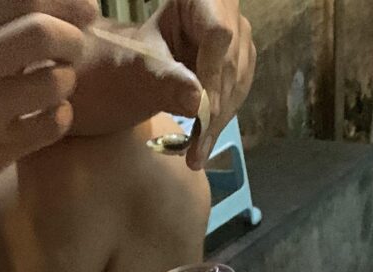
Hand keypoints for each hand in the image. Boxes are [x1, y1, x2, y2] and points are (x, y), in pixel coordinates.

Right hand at [0, 0, 95, 206]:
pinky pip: (50, 126)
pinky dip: (62, 116)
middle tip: (77, 46)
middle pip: (42, 33)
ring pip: (53, 82)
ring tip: (60, 82)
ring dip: (67, 79)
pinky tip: (55, 113)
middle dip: (73, 38)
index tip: (86, 10)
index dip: (66, 0)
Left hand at [77, 0, 253, 165]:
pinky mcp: (240, 62)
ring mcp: (237, 36)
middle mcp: (225, 11)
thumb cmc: (132, 59)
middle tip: (196, 150)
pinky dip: (220, 123)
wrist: (136, 67)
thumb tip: (196, 102)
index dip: (213, 75)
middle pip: (231, 62)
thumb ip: (164, 80)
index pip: (218, 34)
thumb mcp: (140, 66)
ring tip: (196, 155)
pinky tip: (202, 145)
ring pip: (238, 81)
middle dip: (214, 110)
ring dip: (218, 123)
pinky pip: (237, 94)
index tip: (201, 114)